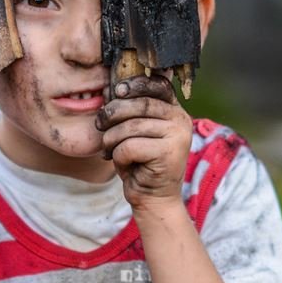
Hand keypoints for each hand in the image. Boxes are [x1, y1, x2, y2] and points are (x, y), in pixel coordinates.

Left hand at [95, 75, 191, 211]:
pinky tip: (125, 164)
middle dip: (112, 113)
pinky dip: (118, 156)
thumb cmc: (139, 163)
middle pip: (140, 104)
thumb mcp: (134, 132)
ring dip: (111, 139)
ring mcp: (177, 136)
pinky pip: (129, 146)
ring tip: (110, 150)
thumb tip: (108, 89)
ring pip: (130, 127)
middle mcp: (181, 120)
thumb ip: (129, 111)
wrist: (152, 199)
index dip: (136, 84)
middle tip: (100, 125)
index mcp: (174, 110)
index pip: (158, 85)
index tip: (117, 90)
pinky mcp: (168, 154)